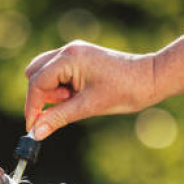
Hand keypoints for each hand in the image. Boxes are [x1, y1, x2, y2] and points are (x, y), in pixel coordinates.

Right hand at [25, 41, 155, 139]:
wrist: (150, 79)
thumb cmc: (124, 91)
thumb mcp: (88, 107)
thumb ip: (58, 118)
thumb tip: (36, 133)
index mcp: (69, 58)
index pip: (37, 83)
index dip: (33, 107)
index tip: (33, 127)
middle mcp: (68, 50)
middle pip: (34, 74)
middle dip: (40, 96)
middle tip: (58, 110)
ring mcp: (74, 53)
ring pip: (44, 73)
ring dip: (50, 92)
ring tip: (72, 101)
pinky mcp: (79, 59)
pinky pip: (57, 74)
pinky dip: (59, 88)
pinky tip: (75, 96)